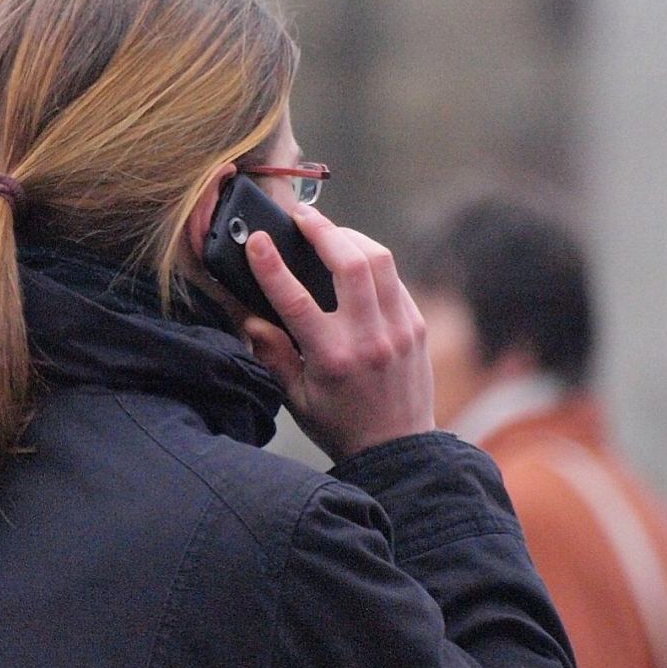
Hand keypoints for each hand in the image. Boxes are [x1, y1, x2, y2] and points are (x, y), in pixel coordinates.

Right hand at [241, 205, 434, 460]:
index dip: (272, 265)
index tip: (257, 240)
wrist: (398, 450)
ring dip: (351, 238)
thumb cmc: (339, 424)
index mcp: (332, 359)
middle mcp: (369, 339)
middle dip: (323, 230)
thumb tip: (250, 316)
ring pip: (379, 260)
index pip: (296, 300)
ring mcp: (398, 329)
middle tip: (302, 218)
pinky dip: (372, 262)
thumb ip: (272, 354)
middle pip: (350, 263)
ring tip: (329, 232)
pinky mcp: (416, 325)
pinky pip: (394, 279)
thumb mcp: (296, 397)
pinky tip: (354, 260)